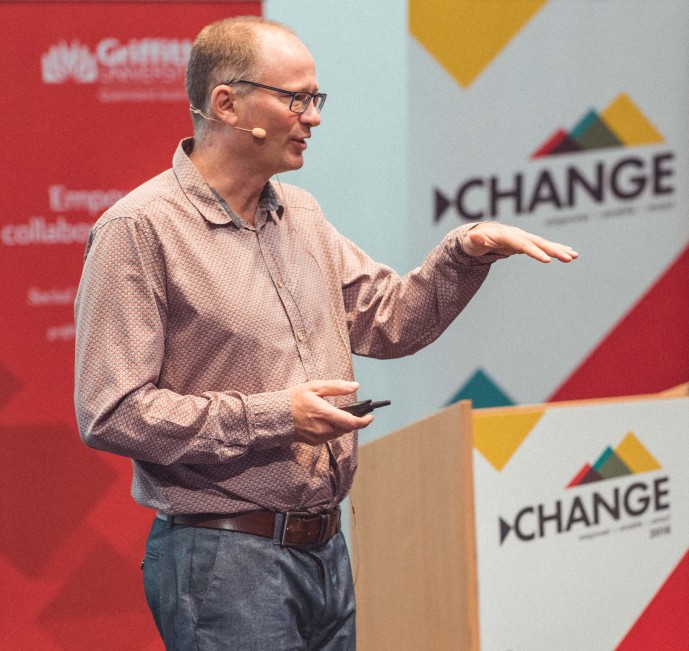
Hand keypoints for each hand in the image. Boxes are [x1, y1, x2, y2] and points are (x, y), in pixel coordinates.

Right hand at [289, 380, 373, 445]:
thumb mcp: (315, 386)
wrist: (275, 416)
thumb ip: (337, 387)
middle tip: (356, 412)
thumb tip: (355, 386)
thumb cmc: (294, 399)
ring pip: (339, 433)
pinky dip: (333, 429)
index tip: (370, 416)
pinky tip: (327, 421)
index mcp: (324, 414)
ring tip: (340, 414)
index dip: (364, 421)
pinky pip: (329, 437)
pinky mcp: (314, 442)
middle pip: (347, 429)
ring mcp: (318, 437)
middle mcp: (323, 429)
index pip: (351, 422)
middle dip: (353, 421)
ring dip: (343, 425)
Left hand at [463, 222, 577, 262]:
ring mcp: (524, 238)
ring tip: (574, 256)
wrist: (479, 235)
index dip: (535, 252)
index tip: (547, 260)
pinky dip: (557, 249)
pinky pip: (544, 246)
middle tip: (569, 258)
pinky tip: (570, 253)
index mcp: (507, 235)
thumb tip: (474, 236)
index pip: (523, 245)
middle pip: (538, 243)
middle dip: (554, 250)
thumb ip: (475, 240)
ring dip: (560, 250)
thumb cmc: (474, 241)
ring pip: (544, 243)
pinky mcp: (527, 243)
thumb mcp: (471, 242)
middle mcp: (518, 235)